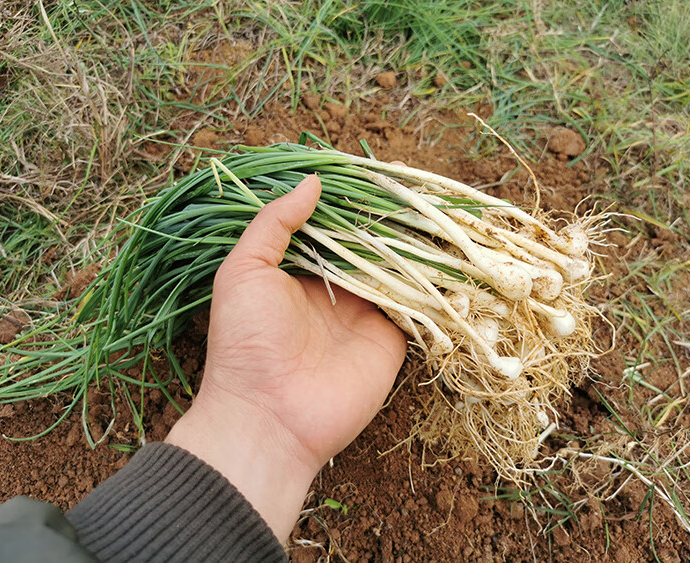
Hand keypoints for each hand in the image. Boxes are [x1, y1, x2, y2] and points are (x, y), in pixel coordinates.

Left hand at [166, 174, 406, 540]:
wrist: (269, 416)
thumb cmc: (246, 341)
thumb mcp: (244, 271)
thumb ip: (274, 224)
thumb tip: (313, 181)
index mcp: (299, 271)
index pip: (331, 226)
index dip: (349, 200)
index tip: (372, 169)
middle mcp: (335, 290)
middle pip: (367, 244)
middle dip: (386, 218)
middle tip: (411, 182)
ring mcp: (365, 314)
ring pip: (395, 269)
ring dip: (412, 244)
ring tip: (435, 207)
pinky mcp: (391, 339)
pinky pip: (415, 304)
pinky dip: (429, 281)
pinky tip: (446, 250)